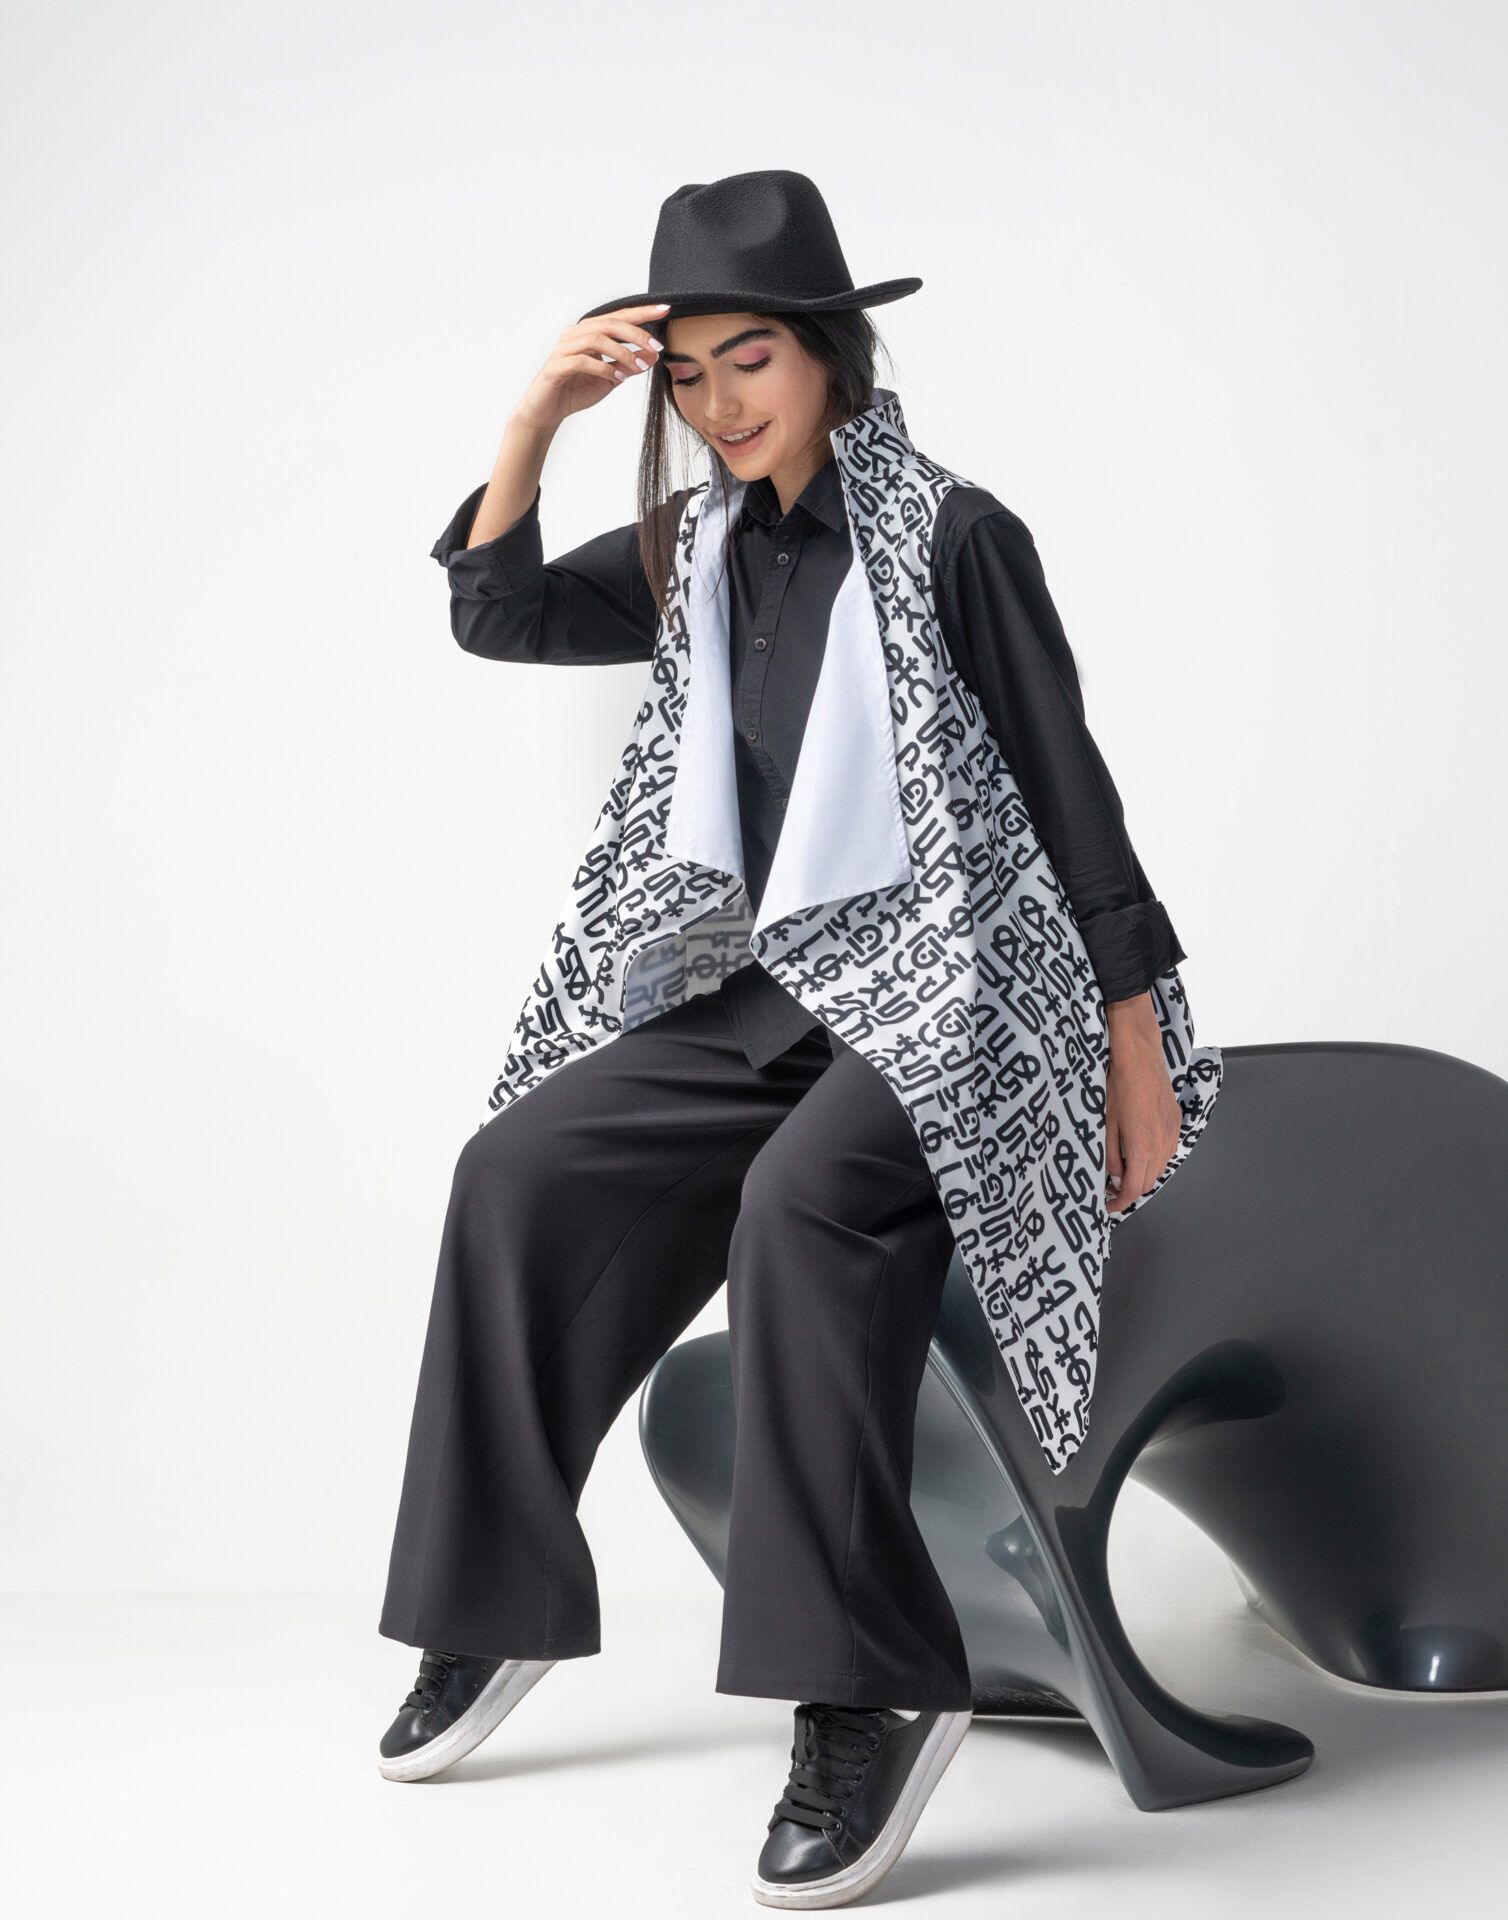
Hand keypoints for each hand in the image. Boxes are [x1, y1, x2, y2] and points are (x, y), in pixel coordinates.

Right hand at [513, 302, 670, 431]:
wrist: (547, 411)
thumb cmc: (576, 391)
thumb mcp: (611, 378)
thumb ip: (629, 365)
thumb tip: (653, 354)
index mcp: (588, 333)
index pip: (618, 317)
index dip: (641, 312)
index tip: (665, 309)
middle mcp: (575, 335)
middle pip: (609, 324)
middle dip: (636, 333)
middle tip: (656, 346)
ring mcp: (564, 349)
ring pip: (596, 339)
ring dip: (622, 353)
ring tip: (639, 367)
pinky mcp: (556, 366)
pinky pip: (582, 361)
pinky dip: (603, 368)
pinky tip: (617, 378)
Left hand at [1103, 992, 1181, 1213]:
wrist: (1138, 1052)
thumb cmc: (1116, 1082)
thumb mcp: (1106, 1122)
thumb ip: (1112, 1154)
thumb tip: (1115, 1178)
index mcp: (1143, 1146)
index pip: (1134, 1188)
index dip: (1120, 1202)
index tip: (1107, 1207)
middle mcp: (1163, 1142)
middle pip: (1149, 1182)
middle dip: (1130, 1192)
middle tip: (1110, 1192)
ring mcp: (1173, 1131)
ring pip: (1161, 1167)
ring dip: (1143, 1176)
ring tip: (1121, 1175)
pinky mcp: (1176, 1120)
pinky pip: (1168, 1150)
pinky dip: (1154, 1160)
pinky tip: (1139, 1154)